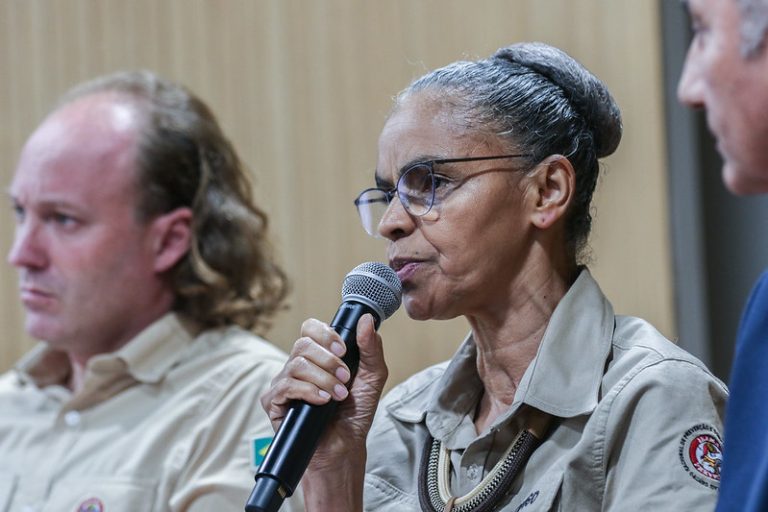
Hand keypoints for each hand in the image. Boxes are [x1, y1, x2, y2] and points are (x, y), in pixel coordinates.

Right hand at [261, 313, 387, 471]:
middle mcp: (297, 366)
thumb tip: (366, 320)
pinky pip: (285, 387)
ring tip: (338, 396)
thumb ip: (371, 349)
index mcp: (318, 356)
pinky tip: (322, 402)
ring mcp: (283, 383)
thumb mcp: (372, 378)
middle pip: (303, 344)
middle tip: (345, 379)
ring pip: (296, 365)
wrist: (345, 446)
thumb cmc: (355, 413)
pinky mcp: (274, 402)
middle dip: (329, 361)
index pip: (310, 328)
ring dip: (323, 379)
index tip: (343, 350)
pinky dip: (308, 392)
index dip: (325, 334)